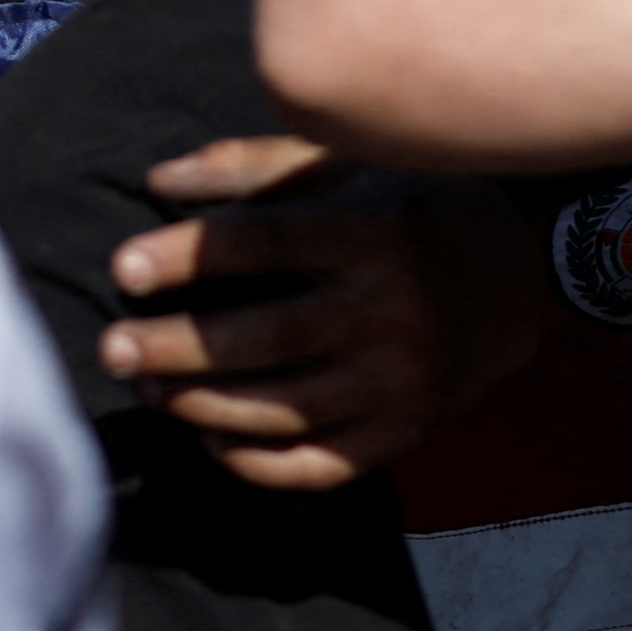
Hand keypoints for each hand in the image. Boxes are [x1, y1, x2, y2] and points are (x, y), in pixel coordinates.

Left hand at [99, 134, 551, 492]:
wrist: (520, 280)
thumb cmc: (413, 208)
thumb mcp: (348, 167)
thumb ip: (253, 168)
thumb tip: (158, 182)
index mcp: (377, 230)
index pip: (269, 244)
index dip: (192, 256)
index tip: (124, 266)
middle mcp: (395, 308)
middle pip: (268, 337)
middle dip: (178, 347)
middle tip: (111, 347)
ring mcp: (404, 379)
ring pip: (285, 407)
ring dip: (203, 404)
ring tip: (149, 388)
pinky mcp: (406, 432)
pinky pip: (317, 464)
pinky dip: (255, 461)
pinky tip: (210, 438)